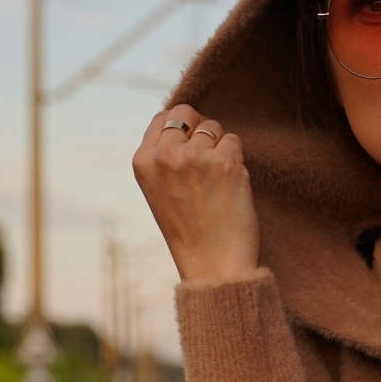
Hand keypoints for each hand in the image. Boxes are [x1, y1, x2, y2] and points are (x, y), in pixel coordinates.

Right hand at [133, 104, 259, 284]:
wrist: (214, 268)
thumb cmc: (189, 235)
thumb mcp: (159, 192)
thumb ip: (163, 157)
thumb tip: (183, 123)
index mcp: (143, 161)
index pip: (162, 117)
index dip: (180, 127)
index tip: (189, 148)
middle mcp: (166, 155)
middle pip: (187, 113)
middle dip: (199, 129)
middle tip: (208, 161)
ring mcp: (196, 157)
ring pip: (213, 127)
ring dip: (220, 147)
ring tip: (218, 182)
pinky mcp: (226, 163)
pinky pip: (235, 141)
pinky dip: (237, 160)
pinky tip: (231, 186)